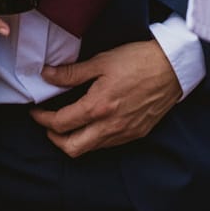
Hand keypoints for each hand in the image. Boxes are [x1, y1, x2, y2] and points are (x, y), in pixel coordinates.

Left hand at [31, 40, 181, 156]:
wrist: (173, 68)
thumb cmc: (138, 61)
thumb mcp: (101, 62)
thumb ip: (71, 73)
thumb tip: (46, 75)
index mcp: (98, 107)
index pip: (60, 123)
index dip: (42, 119)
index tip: (36, 112)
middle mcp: (110, 126)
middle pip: (71, 148)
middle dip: (54, 138)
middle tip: (48, 123)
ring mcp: (124, 133)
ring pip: (90, 149)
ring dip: (73, 140)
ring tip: (68, 123)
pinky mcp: (136, 134)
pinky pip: (107, 145)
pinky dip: (93, 139)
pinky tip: (92, 124)